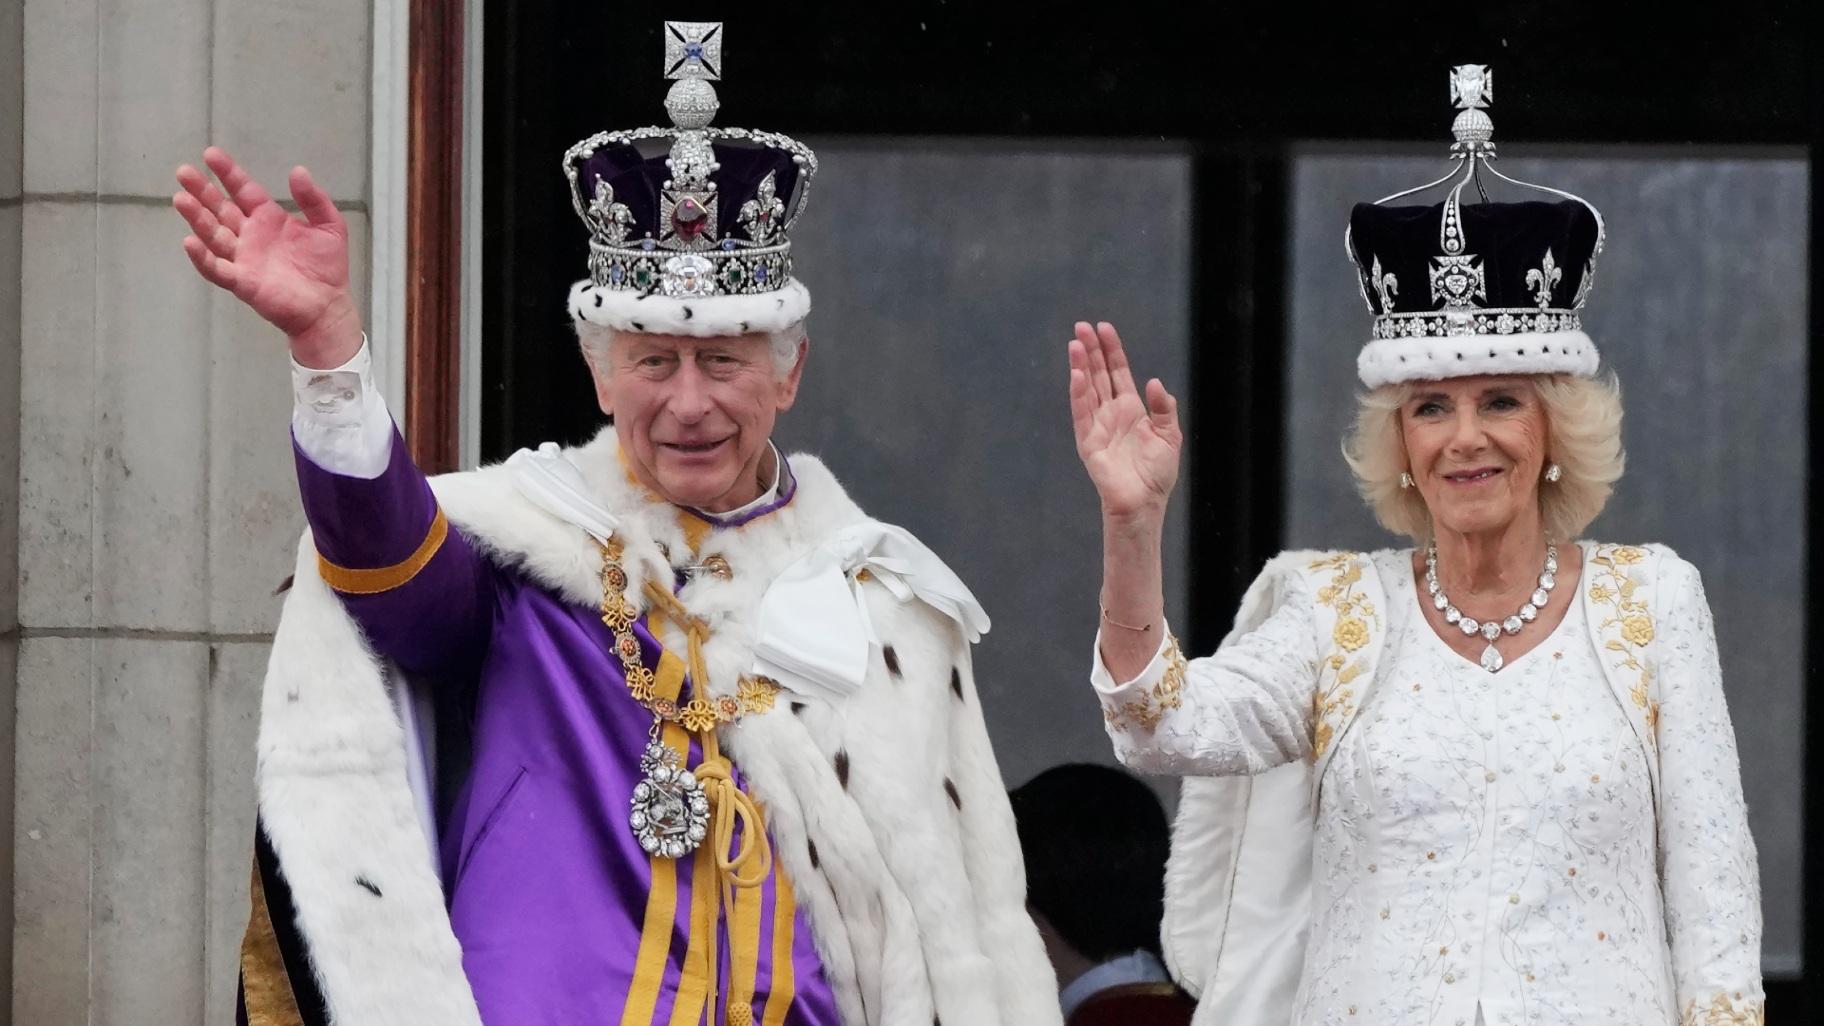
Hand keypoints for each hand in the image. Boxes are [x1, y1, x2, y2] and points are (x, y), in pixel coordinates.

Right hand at [172, 147, 361, 367]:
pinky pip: (217, 268)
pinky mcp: (242, 281)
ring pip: (213, 234)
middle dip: (202, 191)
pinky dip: (202, 257)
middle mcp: (250, 235)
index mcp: (268, 218)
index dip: (228, 173)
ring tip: (181, 199)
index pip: (243, 190)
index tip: (210, 154)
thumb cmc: (327, 267)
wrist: (329, 306)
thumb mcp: (330, 226)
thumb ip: (314, 199)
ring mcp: (243, 258)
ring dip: (196, 218)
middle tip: (183, 172)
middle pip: (220, 208)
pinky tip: (189, 241)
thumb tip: (298, 170)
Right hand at [1067, 321, 1182, 524]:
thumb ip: (1164, 408)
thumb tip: (1153, 382)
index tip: (1104, 328)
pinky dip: (1079, 394)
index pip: (1118, 372)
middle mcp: (1111, 413)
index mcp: (1131, 409)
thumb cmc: (1157, 474)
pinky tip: (1077, 374)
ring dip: (1081, 366)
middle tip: (1081, 326)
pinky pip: (1082, 414)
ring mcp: (1097, 426)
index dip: (1112, 350)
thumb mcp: (1170, 436)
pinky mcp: (1088, 442)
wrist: (1144, 503)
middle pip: (1098, 375)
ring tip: (1075, 343)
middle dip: (1091, 350)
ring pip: (1087, 389)